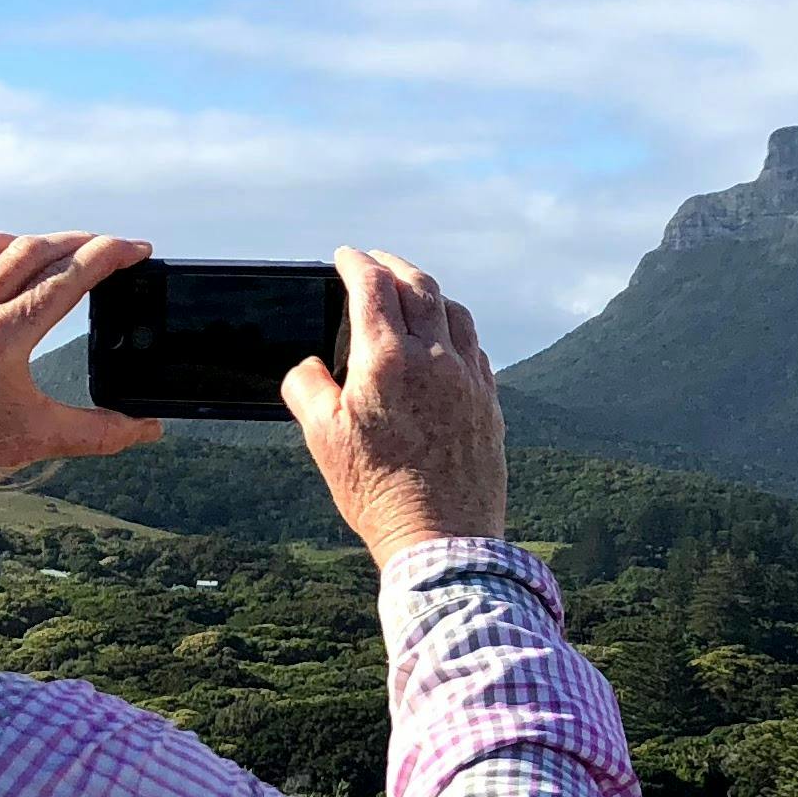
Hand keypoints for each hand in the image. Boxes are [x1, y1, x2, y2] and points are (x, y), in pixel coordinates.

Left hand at [0, 229, 165, 483]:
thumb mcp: (37, 440)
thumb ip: (98, 433)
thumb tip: (148, 429)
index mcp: (2, 338)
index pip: (65, 280)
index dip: (107, 256)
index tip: (135, 249)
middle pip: (30, 252)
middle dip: (76, 242)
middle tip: (105, 246)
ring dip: (14, 241)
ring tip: (38, 251)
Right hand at [283, 246, 505, 562]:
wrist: (442, 539)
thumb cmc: (377, 493)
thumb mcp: (321, 439)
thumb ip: (307, 387)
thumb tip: (310, 366)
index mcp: (387, 359)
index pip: (372, 286)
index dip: (354, 263)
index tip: (344, 257)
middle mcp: (435, 358)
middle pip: (418, 286)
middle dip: (392, 265)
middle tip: (376, 262)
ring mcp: (469, 379)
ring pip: (454, 312)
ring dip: (430, 292)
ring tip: (412, 293)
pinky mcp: (489, 403)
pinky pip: (475, 348)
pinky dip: (455, 330)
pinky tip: (445, 341)